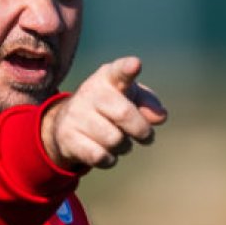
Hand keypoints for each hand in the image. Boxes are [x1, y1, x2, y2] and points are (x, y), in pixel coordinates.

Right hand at [41, 56, 166, 169]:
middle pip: (124, 114)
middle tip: (146, 137)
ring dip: (124, 147)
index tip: (135, 65)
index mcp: (108, 78)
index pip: (119, 71)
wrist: (65, 123)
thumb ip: (149, 103)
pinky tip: (107, 154)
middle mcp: (90, 92)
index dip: (128, 69)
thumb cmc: (110, 107)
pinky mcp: (67, 136)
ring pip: (114, 140)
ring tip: (120, 142)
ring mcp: (76, 114)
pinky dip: (110, 160)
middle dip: (142, 131)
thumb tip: (160, 117)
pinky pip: (100, 156)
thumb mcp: (130, 98)